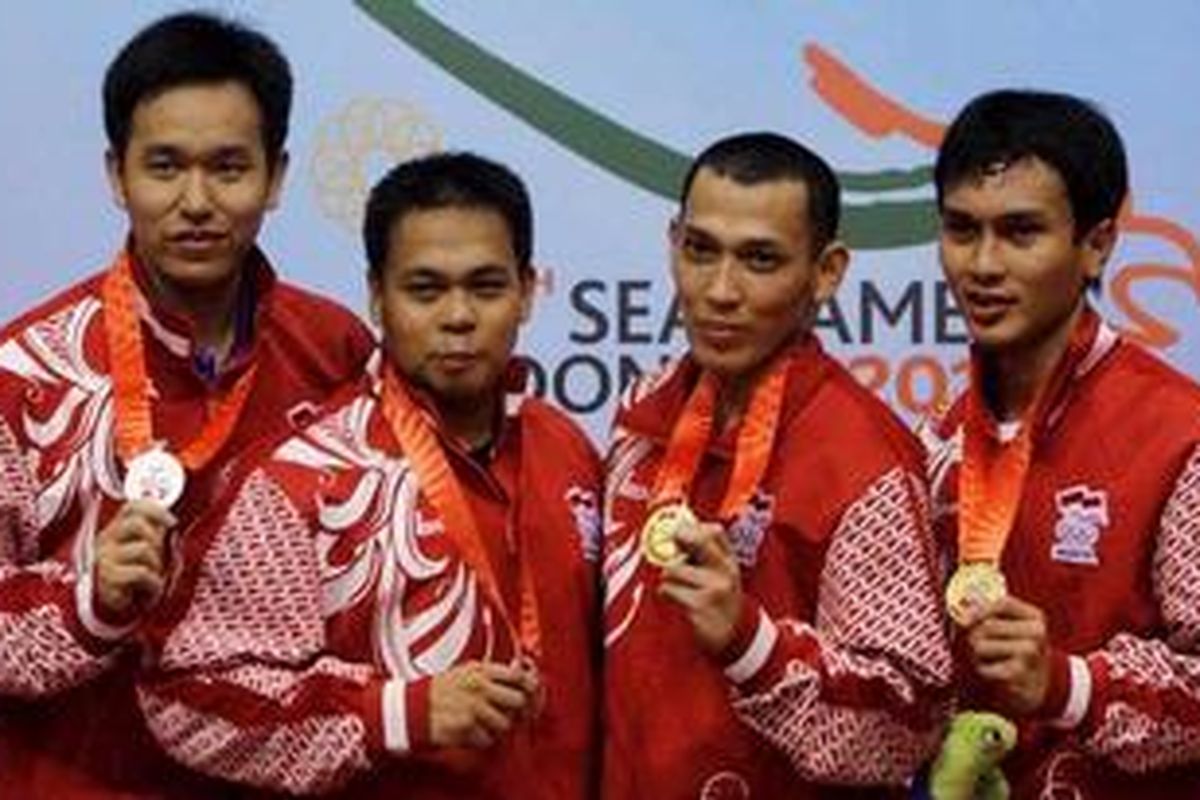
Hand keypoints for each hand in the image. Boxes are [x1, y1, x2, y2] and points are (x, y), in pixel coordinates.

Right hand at [94, 500, 175, 619]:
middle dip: (156, 540)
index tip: (173, 523)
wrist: (112, 608)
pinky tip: (152, 589)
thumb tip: (173, 524)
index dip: (155, 510)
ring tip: (154, 577)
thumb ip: (155, 535)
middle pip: (136, 524)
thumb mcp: (145, 552)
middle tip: (158, 558)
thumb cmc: (133, 577)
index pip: (132, 508)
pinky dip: (154, 582)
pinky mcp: (107, 579)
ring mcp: (105, 559)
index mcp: (117, 530)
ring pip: (143, 549)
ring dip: (157, 565)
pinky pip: (141, 573)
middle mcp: (107, 540)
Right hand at [429, 660, 538, 748]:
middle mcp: (480, 688)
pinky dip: (482, 739)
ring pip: (505, 724)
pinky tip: (472, 732)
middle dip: (516, 709)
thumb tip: (521, 675)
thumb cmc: (440, 690)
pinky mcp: (466, 729)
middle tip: (509, 712)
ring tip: (484, 723)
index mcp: (480, 671)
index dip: (528, 685)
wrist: (413, 708)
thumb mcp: (466, 671)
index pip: (518, 675)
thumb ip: (492, 673)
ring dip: (498, 727)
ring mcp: (474, 709)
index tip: (528, 692)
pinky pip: (488, 740)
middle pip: (518, 701)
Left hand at [658, 520, 741, 654]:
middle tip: (672, 544)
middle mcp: (725, 571)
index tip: (678, 532)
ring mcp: (714, 588)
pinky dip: (667, 593)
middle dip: (679, 539)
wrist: (734, 634)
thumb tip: (680, 530)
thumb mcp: (722, 573)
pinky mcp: (700, 605)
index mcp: (729, 561)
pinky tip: (678, 600)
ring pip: (674, 568)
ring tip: (678, 586)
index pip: (714, 531)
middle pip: (698, 541)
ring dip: (669, 577)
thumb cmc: (722, 601)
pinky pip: (669, 589)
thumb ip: (706, 552)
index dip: (692, 527)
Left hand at [967, 595, 1051, 715]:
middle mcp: (1037, 632)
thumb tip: (966, 605)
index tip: (964, 618)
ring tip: (989, 658)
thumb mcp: (1013, 627)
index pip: (1003, 603)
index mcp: (1035, 616)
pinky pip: (984, 667)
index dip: (979, 609)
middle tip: (977, 644)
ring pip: (981, 646)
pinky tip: (995, 672)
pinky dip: (983, 670)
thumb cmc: (1017, 650)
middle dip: (974, 635)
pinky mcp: (1019, 672)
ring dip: (977, 654)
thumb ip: (992, 611)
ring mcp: (1030, 652)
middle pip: (987, 625)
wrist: (1037, 685)